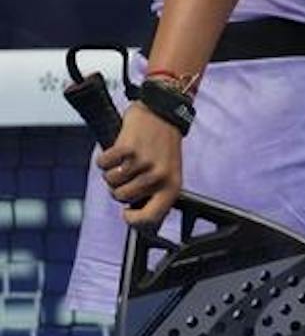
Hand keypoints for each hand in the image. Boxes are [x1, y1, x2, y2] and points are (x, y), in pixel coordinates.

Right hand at [98, 104, 182, 228]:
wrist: (163, 112)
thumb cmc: (163, 146)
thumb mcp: (168, 173)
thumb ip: (155, 195)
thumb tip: (138, 223)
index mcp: (171, 186)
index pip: (151, 219)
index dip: (133, 221)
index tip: (126, 214)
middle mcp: (158, 177)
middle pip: (120, 198)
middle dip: (119, 186)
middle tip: (130, 170)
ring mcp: (143, 163)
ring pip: (110, 181)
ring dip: (112, 170)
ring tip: (127, 158)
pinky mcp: (127, 148)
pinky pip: (102, 164)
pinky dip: (104, 157)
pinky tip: (118, 148)